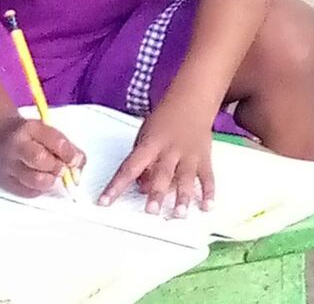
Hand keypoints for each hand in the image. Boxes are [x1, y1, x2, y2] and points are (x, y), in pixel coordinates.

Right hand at [0, 116, 84, 197]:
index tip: (76, 159)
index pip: (53, 140)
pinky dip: (40, 189)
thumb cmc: (27, 134)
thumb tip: (79, 163)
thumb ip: (65, 145)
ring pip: (35, 181)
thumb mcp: (46, 129)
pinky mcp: (4, 181)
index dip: (69, 153)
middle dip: (58, 167)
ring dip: (50, 180)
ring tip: (51, 174)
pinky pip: (29, 192)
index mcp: (29, 128)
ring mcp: (7, 165)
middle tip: (62, 168)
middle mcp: (15, 145)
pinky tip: (40, 179)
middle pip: (41, 160)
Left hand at [99, 101, 213, 215]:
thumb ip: (141, 161)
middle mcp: (169, 150)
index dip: (116, 186)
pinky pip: (207, 177)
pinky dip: (208, 192)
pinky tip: (206, 206)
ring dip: (183, 196)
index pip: (129, 167)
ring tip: (179, 214)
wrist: (191, 100)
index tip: (105, 201)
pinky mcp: (204, 158)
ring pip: (185, 177)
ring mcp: (188, 154)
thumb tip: (140, 186)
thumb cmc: (164, 119)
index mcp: (150, 144)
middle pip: (161, 173)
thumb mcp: (145, 135)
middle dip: (156, 192)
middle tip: (151, 211)